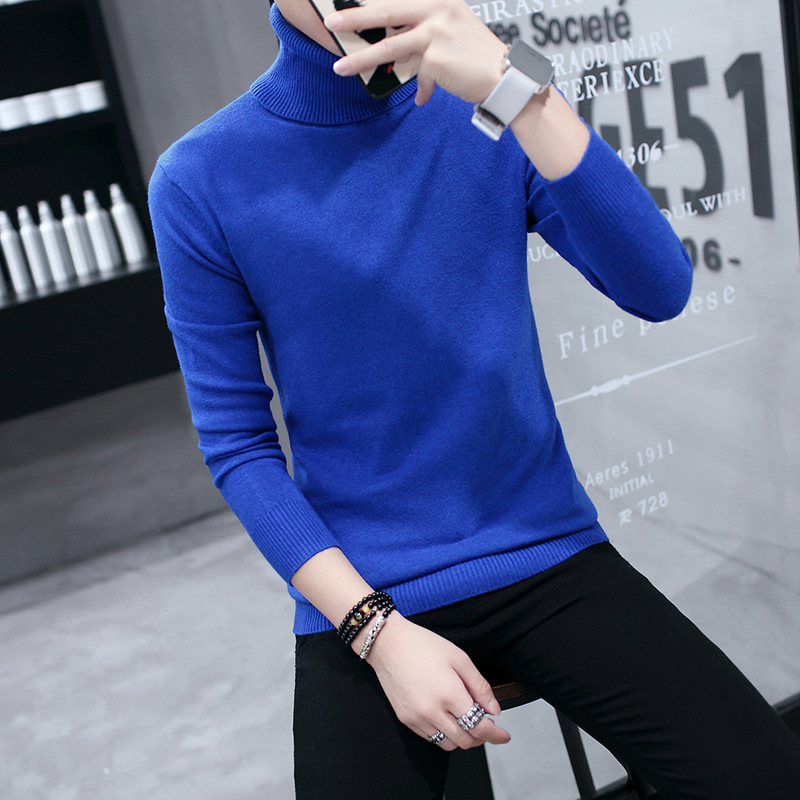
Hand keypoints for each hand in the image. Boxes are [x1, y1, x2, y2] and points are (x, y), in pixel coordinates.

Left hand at [325, 0, 508, 105]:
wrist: (505, 76)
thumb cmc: (478, 58)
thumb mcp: (452, 31)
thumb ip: (423, 32)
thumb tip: (393, 46)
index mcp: (438, 0)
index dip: (372, 3)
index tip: (347, 3)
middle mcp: (437, 9)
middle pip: (386, 11)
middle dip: (355, 17)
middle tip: (331, 21)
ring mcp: (436, 33)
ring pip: (389, 46)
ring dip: (361, 59)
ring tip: (340, 68)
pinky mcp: (436, 58)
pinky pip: (417, 76)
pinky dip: (421, 90)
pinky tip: (423, 98)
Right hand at [362, 614, 511, 749]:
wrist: (388, 643)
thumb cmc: (422, 645)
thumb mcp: (459, 658)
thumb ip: (480, 686)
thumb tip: (494, 709)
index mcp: (449, 694)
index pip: (479, 727)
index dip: (496, 735)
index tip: (504, 735)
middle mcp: (432, 711)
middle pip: (465, 741)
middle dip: (481, 737)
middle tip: (488, 726)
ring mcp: (417, 718)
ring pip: (448, 744)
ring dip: (463, 738)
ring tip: (467, 722)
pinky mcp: (406, 719)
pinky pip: (431, 738)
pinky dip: (444, 735)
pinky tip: (448, 719)